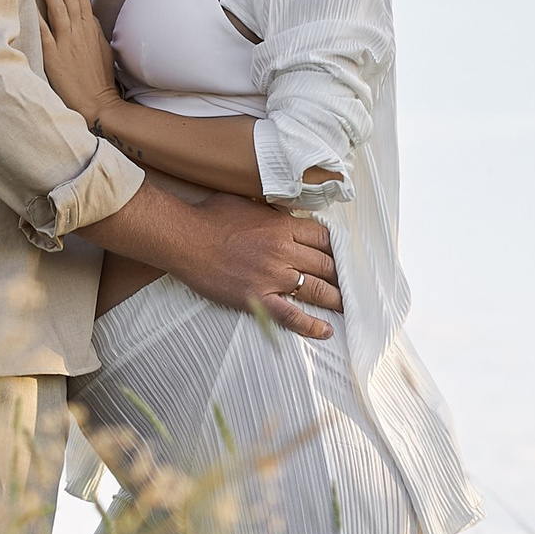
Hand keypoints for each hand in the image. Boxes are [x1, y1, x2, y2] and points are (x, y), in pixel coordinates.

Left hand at [38, 0, 122, 125]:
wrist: (98, 103)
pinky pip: (44, 32)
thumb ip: (90, 28)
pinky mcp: (55, 55)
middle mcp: (79, 29)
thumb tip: (84, 14)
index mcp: (90, 25)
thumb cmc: (98, 78)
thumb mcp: (100, 47)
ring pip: (59, 5)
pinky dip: (38, 15)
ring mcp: (67, 41)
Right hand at [180, 194, 342, 337]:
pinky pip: (290, 315)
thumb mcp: (248, 201)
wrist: (183, 238)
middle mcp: (283, 251)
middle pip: (326, 264)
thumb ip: (272, 210)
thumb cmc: (210, 216)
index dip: (337, 249)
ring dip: (336, 299)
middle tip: (351, 285)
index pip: (324, 238)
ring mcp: (271, 276)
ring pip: (315, 290)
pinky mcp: (256, 298)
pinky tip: (325, 331)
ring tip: (347, 307)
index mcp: (282, 226)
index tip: (343, 258)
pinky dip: (310, 325)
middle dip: (342, 276)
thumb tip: (286, 212)